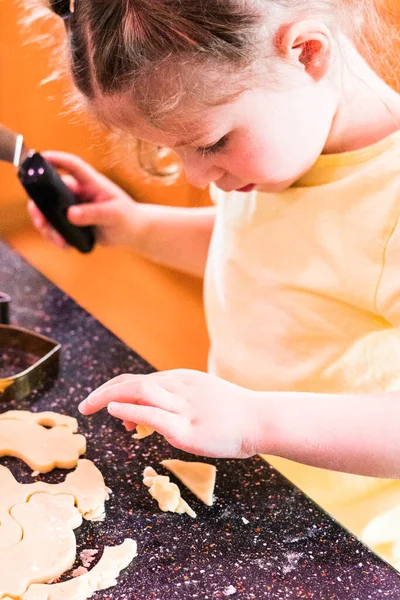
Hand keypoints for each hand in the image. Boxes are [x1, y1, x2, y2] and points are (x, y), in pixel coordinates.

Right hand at [27, 151, 139, 248]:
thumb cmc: (127, 217)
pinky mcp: (72, 222)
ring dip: (48, 226)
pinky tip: (64, 244)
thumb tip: (70, 214)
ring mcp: (74, 207)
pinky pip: (57, 227)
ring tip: (58, 240)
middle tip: (40, 220)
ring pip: (50, 212)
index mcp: (91, 183)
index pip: (73, 165)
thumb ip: (93, 213)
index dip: (57, 159)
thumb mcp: (113, 214)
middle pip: (51, 191)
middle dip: (40, 205)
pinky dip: (56, 236)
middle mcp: (79, 192)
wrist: (133, 232)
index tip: (41, 156)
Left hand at [78, 370, 263, 457]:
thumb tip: (143, 420)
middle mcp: (178, 388)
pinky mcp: (188, 429)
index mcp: (181, 380)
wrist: (261, 420)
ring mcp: (183, 407)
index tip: (100, 401)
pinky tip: (114, 412)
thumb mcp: (200, 399)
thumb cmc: (233, 414)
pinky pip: (154, 415)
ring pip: (139, 392)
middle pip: (132, 383)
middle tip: (84, 407)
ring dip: (108, 397)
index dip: (114, 389)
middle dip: (103, 392)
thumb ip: (173, 406)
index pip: (139, 380)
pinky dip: (130, 411)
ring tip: (89, 407)